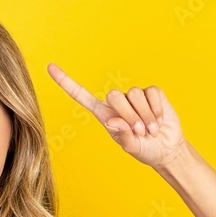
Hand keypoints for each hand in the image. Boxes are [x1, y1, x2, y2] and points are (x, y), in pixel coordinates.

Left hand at [47, 63, 185, 168]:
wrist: (166, 148)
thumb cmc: (144, 149)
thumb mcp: (131, 147)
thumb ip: (121, 135)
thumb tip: (112, 121)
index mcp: (105, 114)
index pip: (81, 96)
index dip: (66, 82)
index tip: (50, 67)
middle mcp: (118, 102)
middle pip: (114, 95)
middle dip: (128, 115)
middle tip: (139, 131)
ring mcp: (135, 96)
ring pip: (134, 94)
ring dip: (144, 116)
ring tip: (150, 130)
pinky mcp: (152, 93)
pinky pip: (151, 93)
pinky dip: (156, 109)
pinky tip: (158, 120)